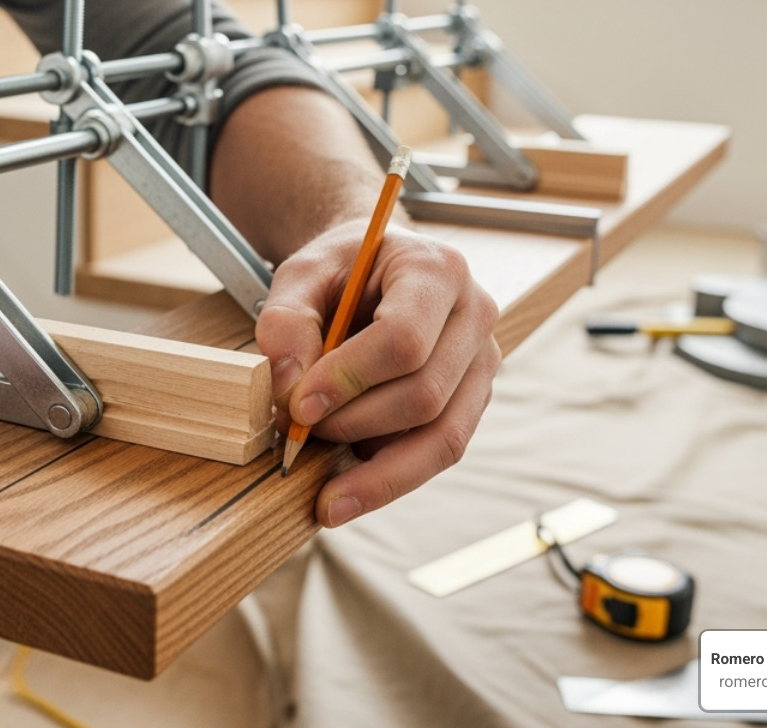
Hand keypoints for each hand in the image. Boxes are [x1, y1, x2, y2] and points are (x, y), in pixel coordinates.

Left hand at [256, 220, 499, 527]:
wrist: (374, 270)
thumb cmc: (341, 270)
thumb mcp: (302, 274)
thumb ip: (285, 320)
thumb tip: (288, 386)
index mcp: (437, 271)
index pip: (404, 339)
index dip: (348, 380)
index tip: (298, 406)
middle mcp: (475, 316)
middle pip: (424, 395)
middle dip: (353, 424)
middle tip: (298, 431)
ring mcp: (481, 362)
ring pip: (444, 438)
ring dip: (377, 472)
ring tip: (326, 496)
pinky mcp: (472, 399)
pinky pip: (440, 452)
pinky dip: (392, 476)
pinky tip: (349, 487)